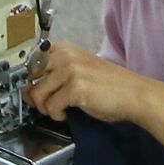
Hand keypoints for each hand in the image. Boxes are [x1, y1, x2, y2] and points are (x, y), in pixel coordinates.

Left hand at [25, 43, 149, 124]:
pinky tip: (68, 114)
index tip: (33, 91)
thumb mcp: (81, 69)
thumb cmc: (110, 86)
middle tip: (48, 104)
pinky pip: (51, 107)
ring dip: (46, 108)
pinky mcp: (76, 88)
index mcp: (66, 48)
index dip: (30, 80)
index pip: (32, 62)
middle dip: (36, 95)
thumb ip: (58, 72)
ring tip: (60, 110)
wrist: (134, 94)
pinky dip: (57, 115)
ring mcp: (70, 71)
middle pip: (30, 78)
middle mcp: (66, 56)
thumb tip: (29, 89)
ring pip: (37, 94)